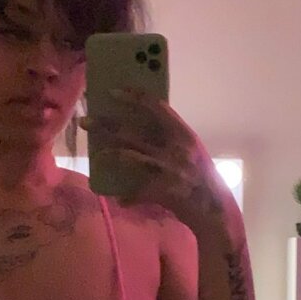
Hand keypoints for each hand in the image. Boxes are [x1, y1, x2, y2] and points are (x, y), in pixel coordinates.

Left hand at [80, 88, 217, 209]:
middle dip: (106, 126)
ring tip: (97, 155)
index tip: (113, 91)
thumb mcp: (193, 151)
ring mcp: (167, 169)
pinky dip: (128, 197)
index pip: (157, 107)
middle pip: (133, 132)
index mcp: (184, 134)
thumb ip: (172, 139)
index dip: (134, 97)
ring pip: (129, 156)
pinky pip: (136, 191)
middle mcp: (175, 148)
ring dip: (109, 154)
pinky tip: (119, 199)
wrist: (215, 208)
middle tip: (85, 121)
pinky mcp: (161, 190)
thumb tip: (144, 129)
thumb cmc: (204, 178)